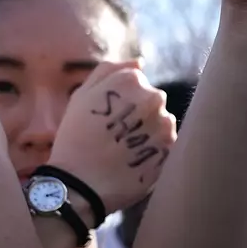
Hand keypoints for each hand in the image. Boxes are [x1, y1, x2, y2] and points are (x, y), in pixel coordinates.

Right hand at [48, 61, 175, 215]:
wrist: (80, 185)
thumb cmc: (75, 139)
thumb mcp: (82, 97)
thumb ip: (110, 71)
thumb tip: (140, 62)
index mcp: (131, 80)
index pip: (139, 83)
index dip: (123, 102)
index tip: (109, 118)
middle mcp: (153, 98)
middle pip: (153, 102)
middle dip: (139, 116)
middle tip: (116, 136)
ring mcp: (165, 124)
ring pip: (162, 123)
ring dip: (149, 133)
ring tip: (124, 150)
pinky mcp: (171, 150)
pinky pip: (167, 145)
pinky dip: (154, 151)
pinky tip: (134, 160)